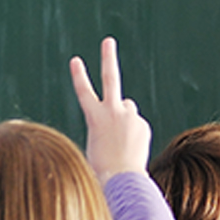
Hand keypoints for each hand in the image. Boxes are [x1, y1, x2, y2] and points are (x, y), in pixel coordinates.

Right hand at [70, 37, 151, 178]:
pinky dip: (134, 133)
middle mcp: (112, 111)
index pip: (83, 91)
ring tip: (121, 141)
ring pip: (127, 108)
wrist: (122, 178)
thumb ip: (107, 122)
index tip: (76, 59)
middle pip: (110, 78)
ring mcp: (130, 116)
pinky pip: (136, 124)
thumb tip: (125, 111)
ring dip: (124, 118)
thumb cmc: (102, 167)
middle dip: (108, 58)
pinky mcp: (142, 123)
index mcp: (94, 117)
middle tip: (108, 41)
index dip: (79, 75)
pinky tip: (131, 148)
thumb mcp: (95, 142)